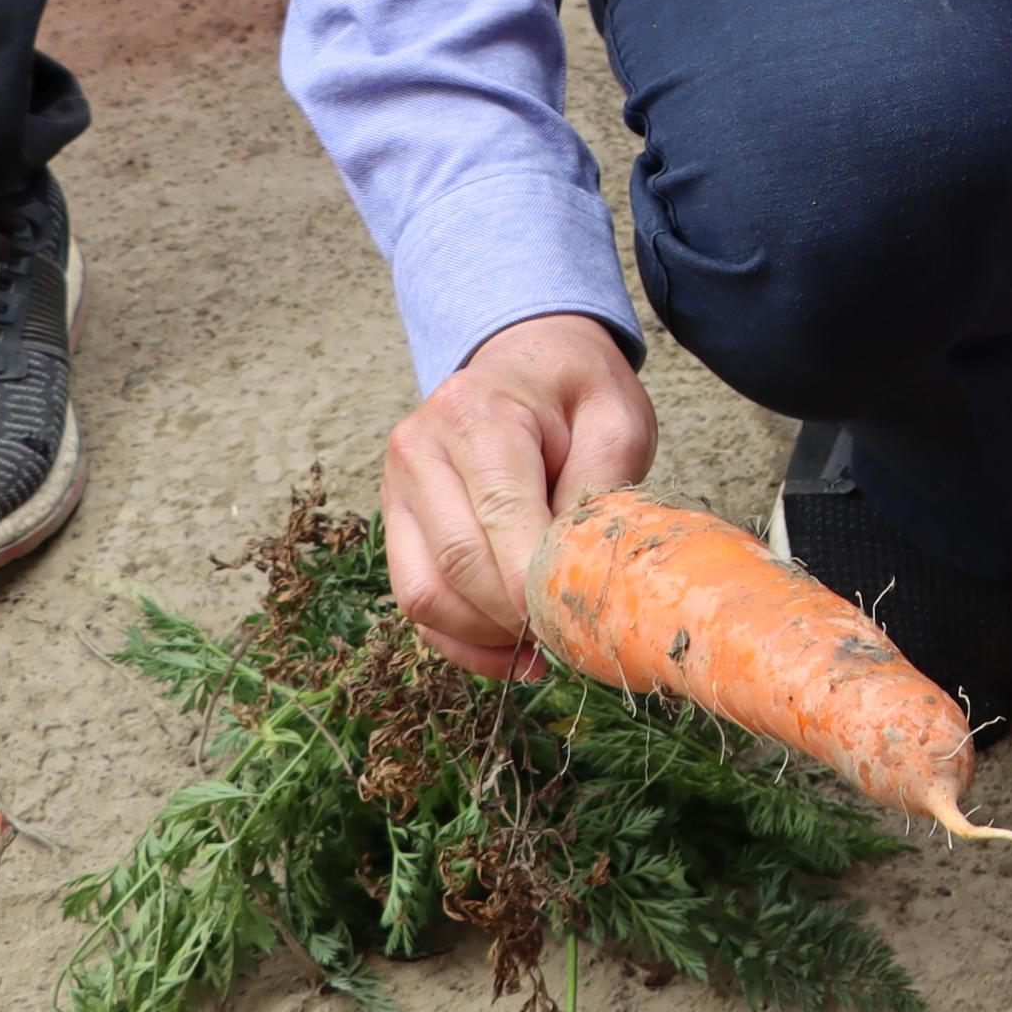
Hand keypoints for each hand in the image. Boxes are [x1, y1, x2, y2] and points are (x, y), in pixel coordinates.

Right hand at [382, 313, 658, 680]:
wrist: (527, 360)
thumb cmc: (577, 392)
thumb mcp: (616, 419)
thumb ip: (601, 485)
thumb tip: (579, 568)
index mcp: (478, 416)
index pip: (500, 519)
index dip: (536, 584)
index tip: (577, 621)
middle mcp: (420, 450)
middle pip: (457, 564)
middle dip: (515, 617)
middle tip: (570, 638)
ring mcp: (397, 487)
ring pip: (425, 593)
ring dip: (484, 637)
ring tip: (541, 647)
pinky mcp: (395, 520)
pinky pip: (415, 599)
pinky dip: (460, 639)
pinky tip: (509, 650)